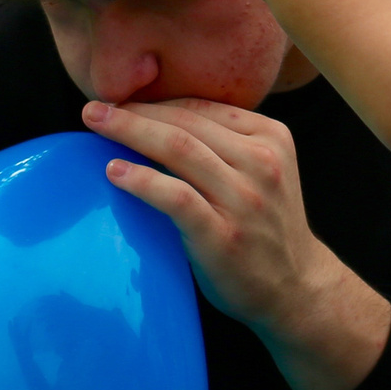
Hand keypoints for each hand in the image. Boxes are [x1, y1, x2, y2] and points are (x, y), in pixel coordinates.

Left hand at [84, 95, 389, 389]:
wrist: (296, 289)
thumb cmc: (264, 229)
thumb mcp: (262, 173)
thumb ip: (226, 146)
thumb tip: (156, 121)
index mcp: (271, 138)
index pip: (204, 107)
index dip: (158, 99)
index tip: (122, 99)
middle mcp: (262, 162)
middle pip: (186, 123)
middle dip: (136, 109)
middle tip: (95, 106)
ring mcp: (244, 199)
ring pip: (179, 150)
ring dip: (130, 131)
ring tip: (94, 124)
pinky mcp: (223, 235)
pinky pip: (176, 197)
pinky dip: (142, 180)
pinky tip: (114, 172)